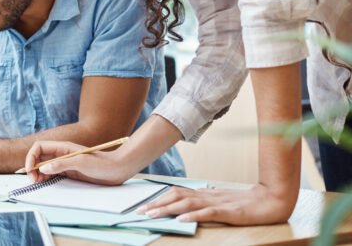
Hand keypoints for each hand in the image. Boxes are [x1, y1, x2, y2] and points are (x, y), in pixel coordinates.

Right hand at [24, 140, 135, 184]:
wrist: (117, 169)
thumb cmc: (102, 164)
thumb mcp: (81, 163)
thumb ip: (61, 164)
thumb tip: (43, 168)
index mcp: (63, 147)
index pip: (39, 147)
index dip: (31, 157)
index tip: (29, 170)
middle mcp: (61, 154)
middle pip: (39, 157)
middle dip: (32, 167)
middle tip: (33, 180)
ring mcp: (65, 163)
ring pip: (44, 166)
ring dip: (37, 173)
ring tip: (37, 182)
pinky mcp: (69, 172)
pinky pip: (52, 173)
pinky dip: (45, 178)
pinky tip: (45, 182)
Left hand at [136, 183, 295, 224]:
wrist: (272, 199)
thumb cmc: (245, 203)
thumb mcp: (220, 202)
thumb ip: (204, 203)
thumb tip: (185, 207)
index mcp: (205, 194)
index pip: (177, 193)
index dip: (159, 198)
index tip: (143, 206)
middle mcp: (207, 196)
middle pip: (177, 196)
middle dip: (157, 204)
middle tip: (140, 212)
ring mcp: (218, 203)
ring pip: (188, 203)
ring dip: (168, 209)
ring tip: (153, 215)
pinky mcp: (229, 211)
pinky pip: (208, 213)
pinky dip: (194, 215)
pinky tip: (182, 219)